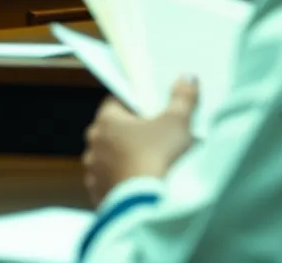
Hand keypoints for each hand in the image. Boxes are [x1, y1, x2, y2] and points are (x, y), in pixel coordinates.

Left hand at [82, 77, 197, 204]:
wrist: (146, 203)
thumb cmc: (158, 156)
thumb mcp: (177, 122)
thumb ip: (183, 98)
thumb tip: (188, 78)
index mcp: (106, 120)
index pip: (115, 102)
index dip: (132, 103)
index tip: (148, 108)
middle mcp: (94, 143)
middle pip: (111, 130)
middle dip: (128, 132)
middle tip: (151, 136)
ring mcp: (93, 170)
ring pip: (107, 158)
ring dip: (122, 158)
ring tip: (146, 164)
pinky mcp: (98, 193)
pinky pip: (108, 182)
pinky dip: (120, 181)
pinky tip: (137, 185)